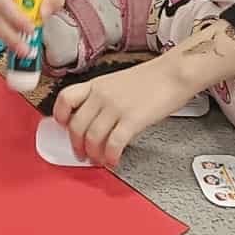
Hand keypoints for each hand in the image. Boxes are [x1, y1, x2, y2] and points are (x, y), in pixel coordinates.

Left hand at [52, 57, 198, 168]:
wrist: (174, 73)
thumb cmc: (152, 78)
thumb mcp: (118, 82)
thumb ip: (103, 97)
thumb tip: (94, 117)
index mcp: (96, 85)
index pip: (65, 98)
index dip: (60, 116)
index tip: (64, 128)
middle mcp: (102, 95)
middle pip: (77, 125)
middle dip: (77, 145)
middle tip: (82, 154)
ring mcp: (116, 108)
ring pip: (92, 138)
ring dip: (94, 154)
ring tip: (99, 160)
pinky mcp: (132, 120)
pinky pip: (113, 144)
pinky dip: (111, 157)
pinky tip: (114, 160)